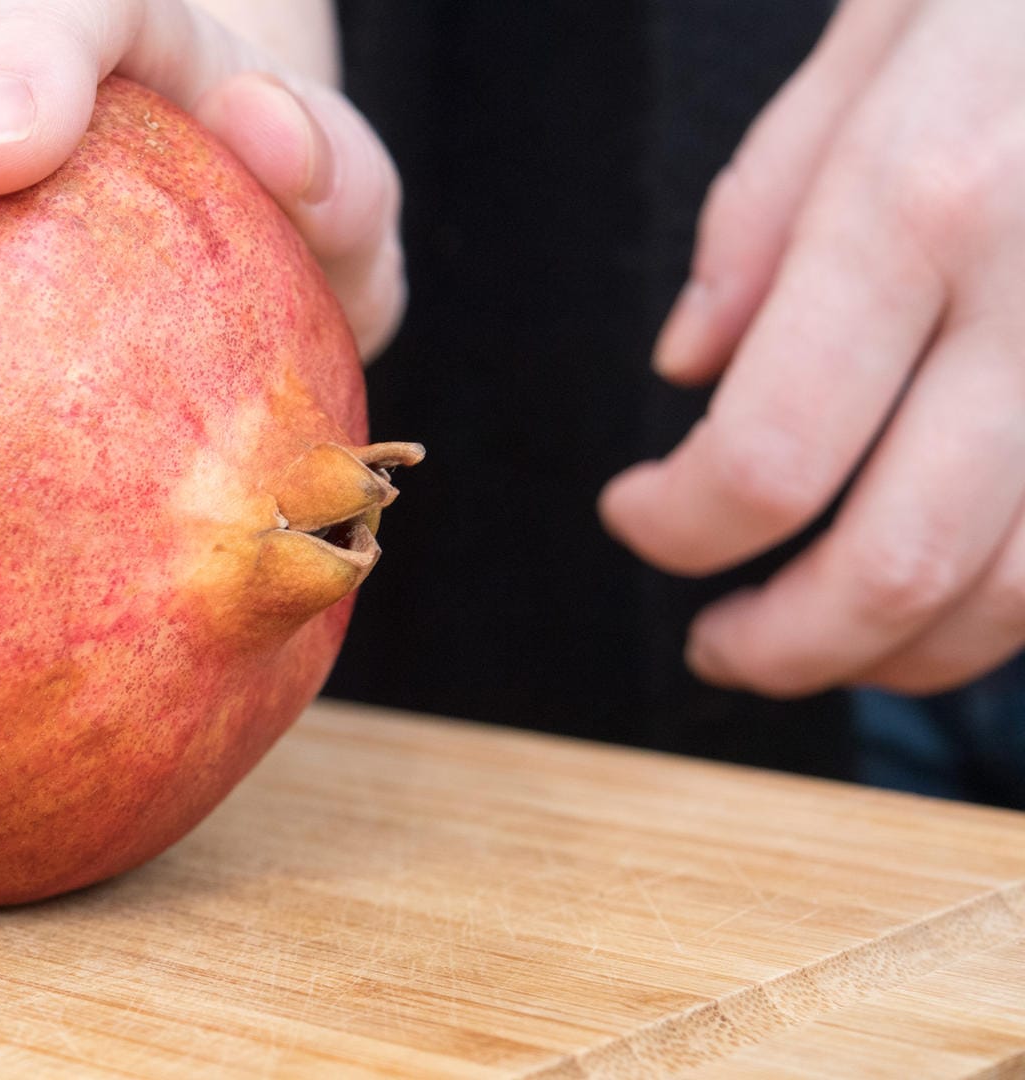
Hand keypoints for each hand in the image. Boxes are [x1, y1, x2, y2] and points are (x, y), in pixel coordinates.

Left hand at [600, 0, 1024, 697]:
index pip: (769, 454)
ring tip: (815, 640)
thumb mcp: (882, 27)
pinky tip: (943, 590)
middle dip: (780, 643)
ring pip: (1019, 592)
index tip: (635, 514)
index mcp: (925, 204)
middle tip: (715, 643)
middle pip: (900, 564)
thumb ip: (765, 208)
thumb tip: (687, 370)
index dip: (677, 525)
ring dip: (899, 654)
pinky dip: (1005, 605)